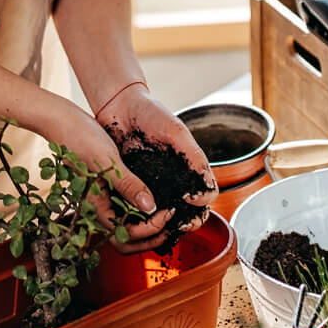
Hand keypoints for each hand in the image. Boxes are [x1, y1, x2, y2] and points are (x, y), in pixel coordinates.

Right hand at [46, 103, 187, 255]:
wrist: (61, 121)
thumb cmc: (79, 137)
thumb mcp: (108, 160)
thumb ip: (128, 184)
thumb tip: (149, 207)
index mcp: (95, 205)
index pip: (126, 234)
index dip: (150, 229)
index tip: (167, 212)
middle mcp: (97, 208)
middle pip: (125, 240)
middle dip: (150, 238)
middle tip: (171, 225)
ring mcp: (100, 199)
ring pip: (124, 228)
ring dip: (146, 228)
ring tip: (166, 216)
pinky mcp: (104, 189)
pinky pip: (123, 211)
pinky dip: (139, 213)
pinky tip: (153, 201)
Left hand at [96, 83, 216, 241]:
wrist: (119, 105)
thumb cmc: (149, 112)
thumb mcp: (175, 131)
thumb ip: (193, 155)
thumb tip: (207, 186)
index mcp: (191, 165)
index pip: (208, 193)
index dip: (203, 200)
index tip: (189, 197)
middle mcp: (176, 178)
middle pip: (192, 210)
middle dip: (190, 221)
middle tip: (179, 222)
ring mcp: (156, 184)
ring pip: (168, 214)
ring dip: (168, 222)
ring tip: (160, 222)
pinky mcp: (135, 186)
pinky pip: (143, 206)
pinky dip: (145, 215)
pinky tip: (141, 216)